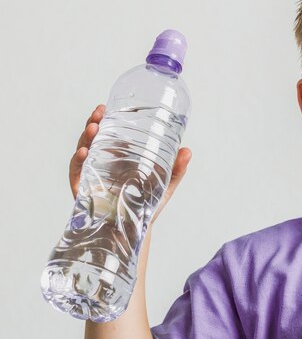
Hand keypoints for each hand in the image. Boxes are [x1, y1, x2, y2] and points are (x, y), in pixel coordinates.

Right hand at [69, 104, 192, 223]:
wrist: (134, 231)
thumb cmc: (148, 204)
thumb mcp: (165, 184)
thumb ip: (177, 169)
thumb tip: (188, 150)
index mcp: (119, 156)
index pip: (108, 133)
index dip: (104, 119)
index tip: (105, 107)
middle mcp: (103, 162)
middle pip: (93, 138)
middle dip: (92, 123)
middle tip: (98, 113)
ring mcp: (91, 175)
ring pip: (83, 150)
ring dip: (85, 137)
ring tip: (93, 128)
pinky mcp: (82, 189)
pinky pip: (77, 173)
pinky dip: (78, 161)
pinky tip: (84, 153)